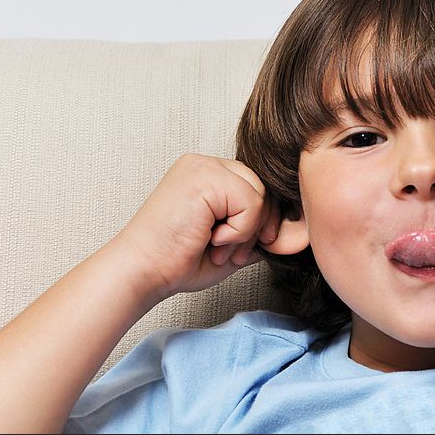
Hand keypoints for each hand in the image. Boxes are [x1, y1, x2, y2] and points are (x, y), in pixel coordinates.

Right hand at [110, 154, 281, 302]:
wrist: (143, 271)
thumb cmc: (177, 261)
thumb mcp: (229, 241)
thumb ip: (255, 228)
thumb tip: (291, 228)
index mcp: (205, 174)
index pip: (254, 186)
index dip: (260, 219)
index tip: (245, 247)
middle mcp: (203, 163)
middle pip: (262, 187)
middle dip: (258, 225)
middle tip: (231, 251)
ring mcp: (203, 166)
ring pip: (259, 194)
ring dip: (246, 230)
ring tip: (218, 247)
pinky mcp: (205, 178)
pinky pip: (251, 202)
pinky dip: (240, 230)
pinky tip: (213, 240)